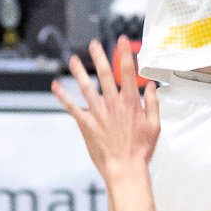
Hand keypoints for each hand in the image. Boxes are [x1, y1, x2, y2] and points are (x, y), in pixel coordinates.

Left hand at [52, 37, 159, 178]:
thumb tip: (150, 87)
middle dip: (100, 56)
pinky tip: (56, 87)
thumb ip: (153, 104)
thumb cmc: (140, 150)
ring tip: (73, 59)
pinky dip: (63, 96)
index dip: (125, 54)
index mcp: (131, 103)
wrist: (125, 168)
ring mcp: (98, 113)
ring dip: (79, 71)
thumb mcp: (155, 125)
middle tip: (94, 44)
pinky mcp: (86, 124)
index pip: (128, 72)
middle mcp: (113, 104)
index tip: (121, 42)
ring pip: (86, 87)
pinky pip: (72, 107)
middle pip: (105, 74)